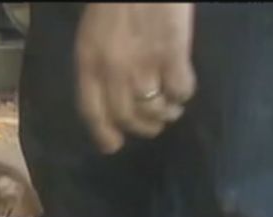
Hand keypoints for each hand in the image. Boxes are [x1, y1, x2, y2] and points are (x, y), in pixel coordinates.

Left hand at [75, 3, 195, 153]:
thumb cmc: (114, 0)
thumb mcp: (92, 33)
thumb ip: (97, 64)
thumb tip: (110, 95)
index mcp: (89, 63)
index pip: (92, 112)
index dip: (103, 134)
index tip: (113, 146)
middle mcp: (113, 71)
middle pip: (127, 117)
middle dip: (142, 128)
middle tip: (153, 126)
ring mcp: (144, 65)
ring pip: (155, 110)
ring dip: (165, 115)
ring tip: (170, 109)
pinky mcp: (174, 55)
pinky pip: (180, 90)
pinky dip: (183, 94)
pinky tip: (183, 87)